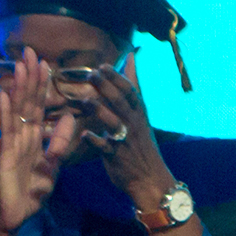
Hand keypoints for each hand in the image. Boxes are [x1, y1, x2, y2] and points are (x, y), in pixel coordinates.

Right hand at [0, 50, 83, 235]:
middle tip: (31, 51)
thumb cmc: (32, 191)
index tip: (46, 64)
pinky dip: (5, 110)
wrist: (15, 215)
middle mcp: (21, 136)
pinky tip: (4, 93)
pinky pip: (6, 128)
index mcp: (34, 138)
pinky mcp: (4, 153)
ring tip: (20, 63)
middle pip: (27, 101)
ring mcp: (11, 143)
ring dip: (19, 86)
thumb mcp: (53, 165)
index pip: (39, 106)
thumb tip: (70, 118)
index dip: (43, 86)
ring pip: (17, 109)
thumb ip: (59, 143)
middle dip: (30, 77)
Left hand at [76, 56, 173, 212]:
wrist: (150, 177)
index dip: (117, 78)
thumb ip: (132, 86)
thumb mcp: (140, 112)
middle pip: (120, 102)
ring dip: (100, 111)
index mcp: (138, 112)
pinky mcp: (116, 155)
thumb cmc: (141, 143)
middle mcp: (133, 123)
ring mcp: (125, 139)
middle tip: (92, 74)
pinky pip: (105, 147)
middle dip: (107, 87)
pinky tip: (85, 135)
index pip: (130, 91)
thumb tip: (131, 58)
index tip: (103, 66)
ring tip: (85, 101)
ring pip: (113, 121)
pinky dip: (95, 141)